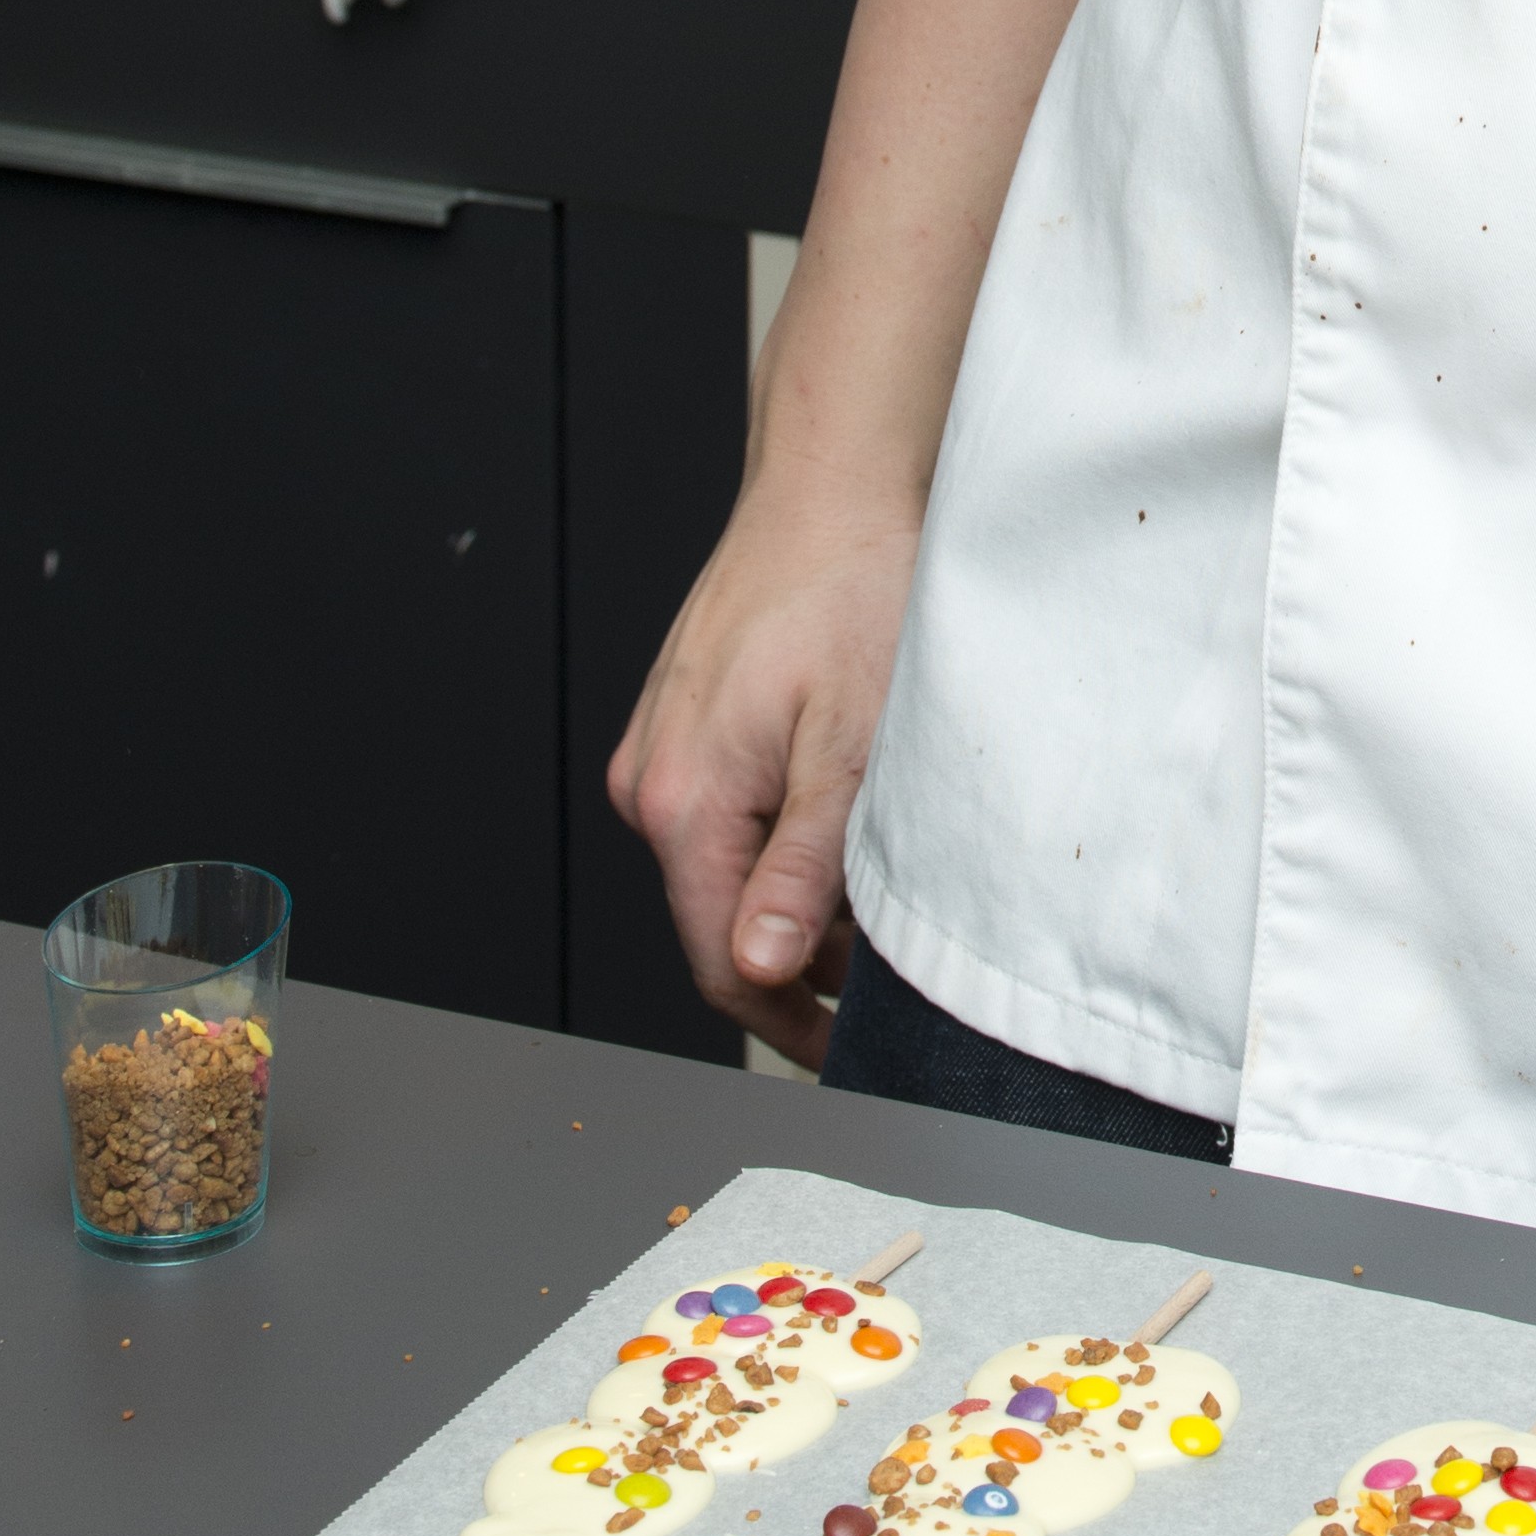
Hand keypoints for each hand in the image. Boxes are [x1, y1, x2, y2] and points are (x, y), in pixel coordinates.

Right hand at [603, 470, 925, 1076]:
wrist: (832, 486)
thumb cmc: (852, 594)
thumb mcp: (850, 748)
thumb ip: (803, 867)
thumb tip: (758, 967)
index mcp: (680, 800)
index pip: (719, 961)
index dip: (786, 1022)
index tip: (845, 1049)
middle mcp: (648, 781)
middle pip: (718, 919)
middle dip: (799, 960)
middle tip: (887, 969)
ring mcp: (658, 750)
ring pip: (725, 867)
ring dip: (795, 898)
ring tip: (881, 889)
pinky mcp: (681, 722)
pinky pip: (725, 813)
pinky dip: (781, 838)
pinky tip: (846, 819)